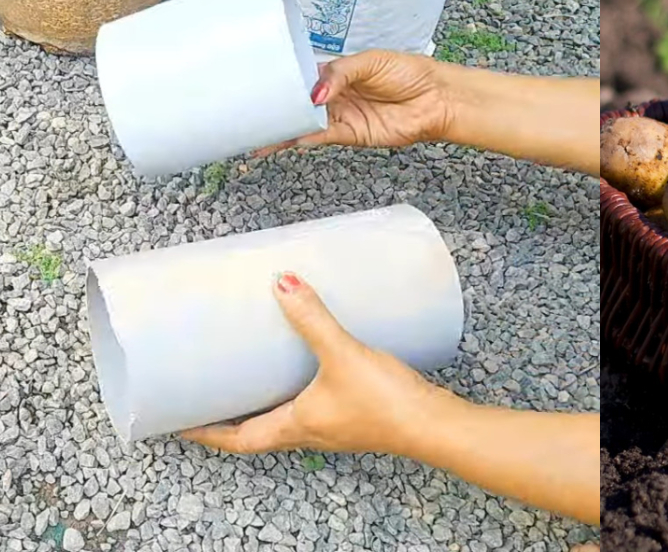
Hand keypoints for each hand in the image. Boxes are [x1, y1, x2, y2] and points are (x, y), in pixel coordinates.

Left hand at [179, 271, 455, 455]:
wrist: (434, 423)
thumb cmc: (386, 404)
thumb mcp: (342, 354)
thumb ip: (313, 317)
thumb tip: (283, 281)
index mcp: (295, 427)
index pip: (237, 440)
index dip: (206, 431)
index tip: (179, 420)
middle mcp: (310, 433)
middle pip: (258, 431)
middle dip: (233, 413)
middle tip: (211, 389)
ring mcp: (335, 426)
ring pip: (287, 419)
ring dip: (267, 401)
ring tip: (254, 373)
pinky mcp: (357, 413)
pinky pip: (316, 406)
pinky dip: (302, 390)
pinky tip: (312, 365)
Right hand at [255, 50, 454, 155]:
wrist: (436, 98)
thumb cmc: (409, 73)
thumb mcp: (371, 61)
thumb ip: (340, 74)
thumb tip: (316, 93)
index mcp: (336, 74)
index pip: (301, 76)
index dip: (281, 80)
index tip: (257, 82)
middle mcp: (334, 97)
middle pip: (297, 103)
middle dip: (274, 108)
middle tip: (245, 110)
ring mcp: (340, 117)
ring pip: (303, 123)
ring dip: (281, 127)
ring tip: (255, 130)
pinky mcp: (350, 135)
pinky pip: (320, 137)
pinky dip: (301, 138)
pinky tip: (283, 139)